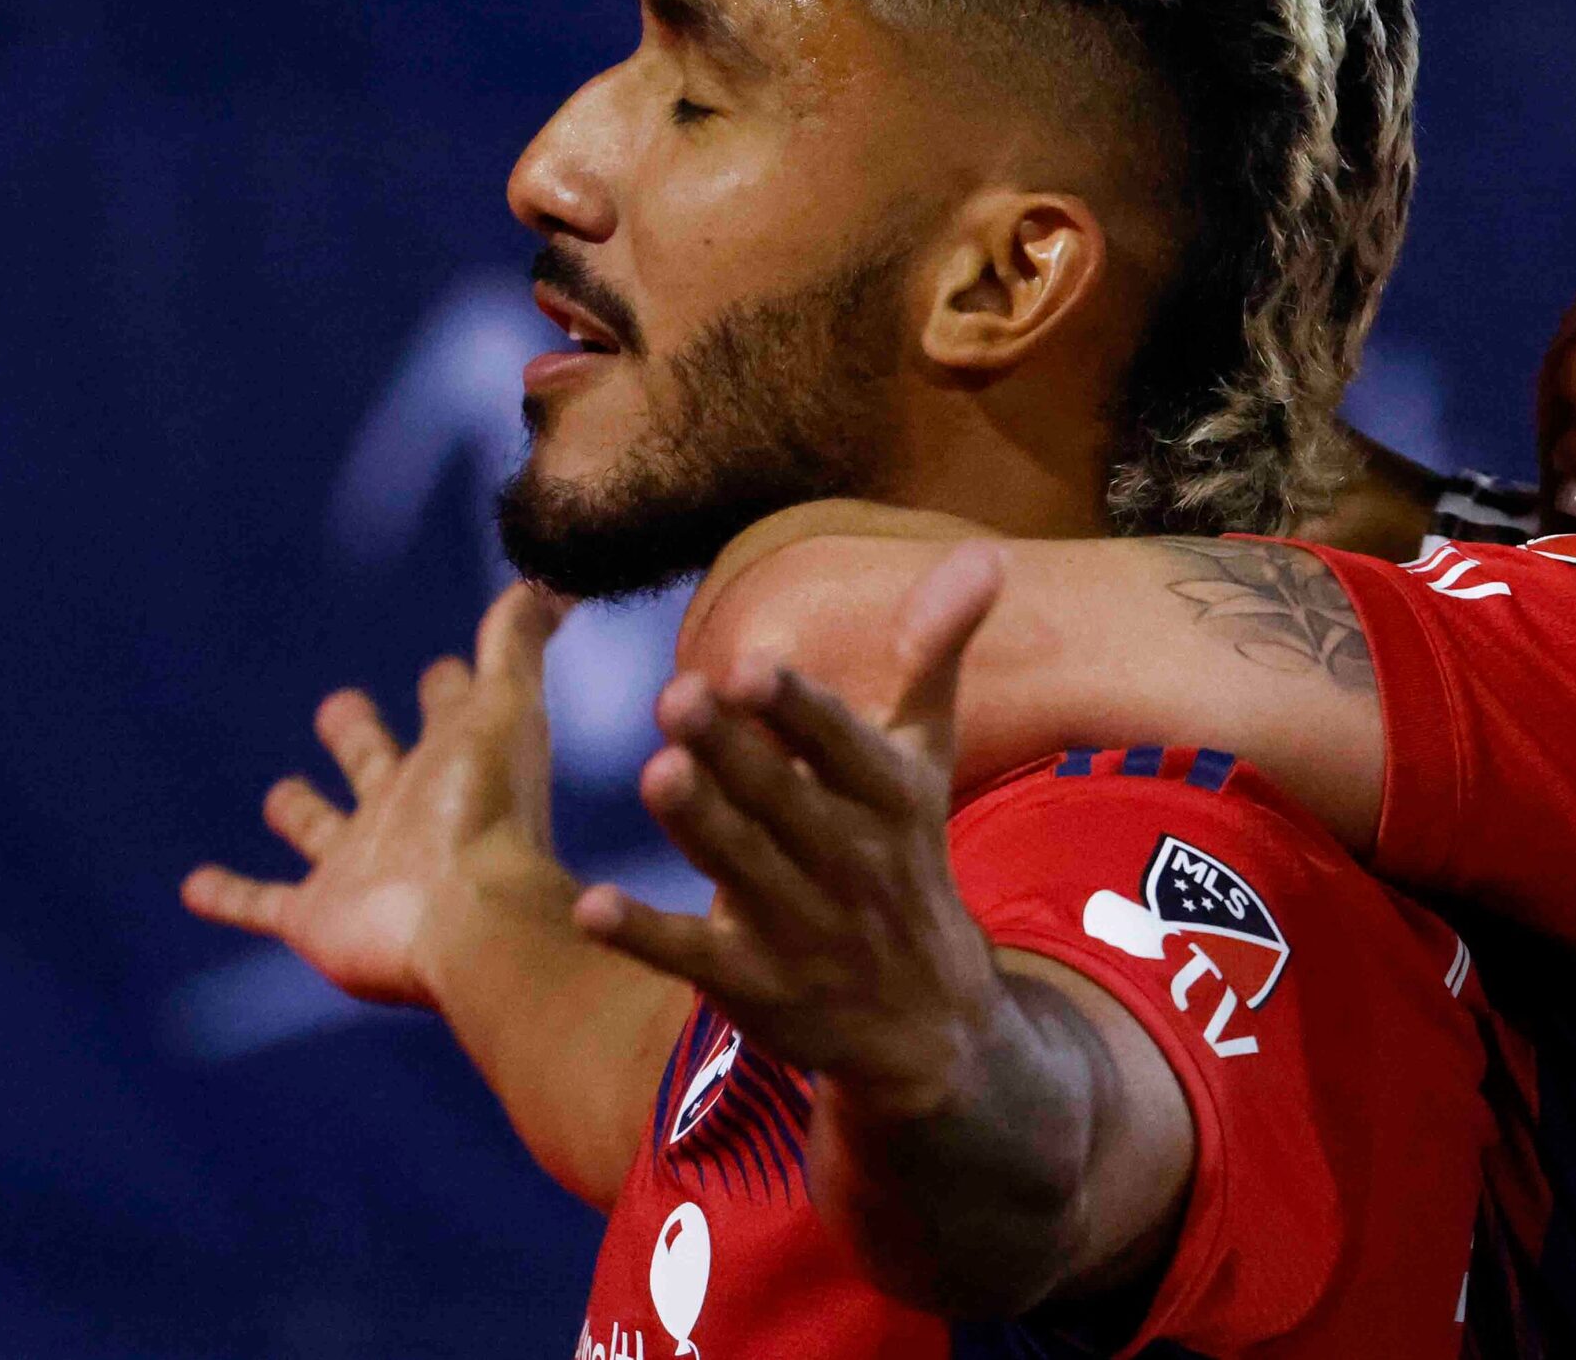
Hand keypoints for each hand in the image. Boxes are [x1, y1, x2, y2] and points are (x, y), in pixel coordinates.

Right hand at [182, 583, 568, 1007]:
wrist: (469, 921)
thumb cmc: (491, 812)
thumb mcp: (504, 709)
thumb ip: (515, 644)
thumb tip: (546, 580)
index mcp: (455, 763)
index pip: (451, 714)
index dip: (449, 689)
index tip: (448, 666)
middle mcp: (408, 814)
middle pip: (377, 765)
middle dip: (361, 737)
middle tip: (342, 707)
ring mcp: (360, 867)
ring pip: (321, 830)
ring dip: (299, 812)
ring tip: (281, 795)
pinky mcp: (315, 917)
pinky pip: (261, 902)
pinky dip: (229, 895)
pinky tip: (194, 885)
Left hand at [577, 543, 1008, 1113]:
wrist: (929, 1021)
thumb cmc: (907, 857)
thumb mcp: (925, 758)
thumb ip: (934, 656)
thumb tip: (984, 555)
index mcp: (890, 797)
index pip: (843, 746)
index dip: (798, 710)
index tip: (752, 666)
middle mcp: (850, 861)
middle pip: (784, 801)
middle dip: (734, 752)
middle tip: (675, 695)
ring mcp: (801, 927)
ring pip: (743, 869)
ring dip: (699, 825)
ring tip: (651, 774)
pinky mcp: (756, 987)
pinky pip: (695, 959)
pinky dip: (646, 936)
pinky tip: (591, 908)